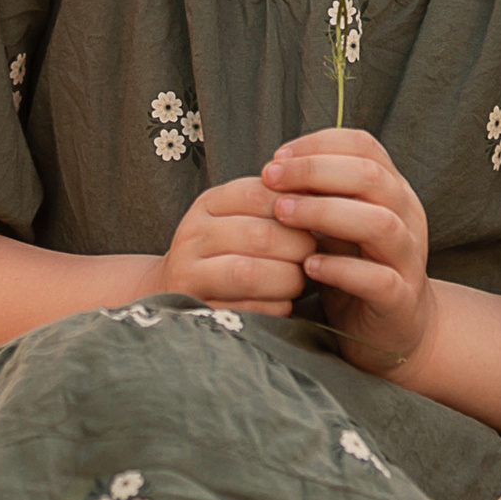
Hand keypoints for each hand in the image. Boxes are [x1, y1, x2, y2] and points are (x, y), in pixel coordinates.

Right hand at [149, 171, 307, 316]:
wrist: (174, 287)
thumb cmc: (225, 248)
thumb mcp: (240, 215)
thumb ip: (276, 203)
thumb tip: (326, 190)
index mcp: (209, 203)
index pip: (257, 194)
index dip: (295, 208)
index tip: (314, 221)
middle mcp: (193, 234)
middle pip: (260, 236)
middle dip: (298, 248)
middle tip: (314, 256)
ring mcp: (188, 273)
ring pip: (249, 274)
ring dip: (288, 279)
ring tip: (299, 281)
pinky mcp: (196, 309)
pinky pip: (248, 309)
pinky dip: (275, 307)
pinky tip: (281, 302)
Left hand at [262, 126, 432, 377]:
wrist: (396, 330)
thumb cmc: (357, 269)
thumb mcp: (338, 225)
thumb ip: (319, 197)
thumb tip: (275, 169)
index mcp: (393, 191)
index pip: (364, 146)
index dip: (318, 145)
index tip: (278, 158)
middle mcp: (408, 217)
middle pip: (371, 176)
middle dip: (314, 171)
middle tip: (271, 179)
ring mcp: (409, 259)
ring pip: (380, 223)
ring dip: (325, 213)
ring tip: (282, 215)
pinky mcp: (401, 299)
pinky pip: (378, 279)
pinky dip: (340, 269)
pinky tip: (307, 265)